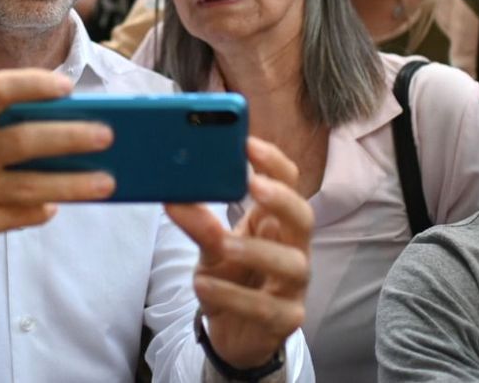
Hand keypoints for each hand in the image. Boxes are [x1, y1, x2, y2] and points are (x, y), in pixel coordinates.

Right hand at [0, 70, 115, 266]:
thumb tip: (68, 126)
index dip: (34, 84)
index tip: (68, 87)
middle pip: (24, 139)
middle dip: (71, 137)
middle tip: (108, 135)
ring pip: (30, 185)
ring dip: (74, 184)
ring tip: (107, 181)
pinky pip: (16, 215)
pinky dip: (41, 210)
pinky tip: (58, 206)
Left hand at [165, 137, 310, 370]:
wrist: (235, 333)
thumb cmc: (231, 278)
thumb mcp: (209, 247)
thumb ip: (198, 223)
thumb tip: (174, 196)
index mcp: (277, 221)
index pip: (289, 183)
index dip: (273, 163)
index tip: (247, 144)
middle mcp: (294, 248)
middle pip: (304, 217)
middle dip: (281, 199)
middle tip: (254, 185)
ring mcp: (294, 285)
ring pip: (292, 264)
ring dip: (257, 251)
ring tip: (223, 244)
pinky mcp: (285, 319)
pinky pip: (265, 307)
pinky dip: (233, 296)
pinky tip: (203, 285)